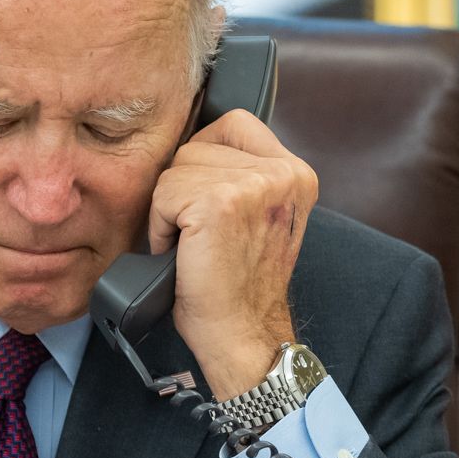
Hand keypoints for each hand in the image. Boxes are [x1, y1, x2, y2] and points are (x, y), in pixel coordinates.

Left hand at [148, 107, 316, 398]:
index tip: (211, 207)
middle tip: (204, 236)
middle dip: (185, 190)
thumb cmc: (239, 283)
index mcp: (296, 172)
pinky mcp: (220, 203)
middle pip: (197, 146)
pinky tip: (183, 253)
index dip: (206, 160)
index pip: (233, 124)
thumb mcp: (259, 215)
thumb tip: (192, 142)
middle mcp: (283, 172)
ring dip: (171, 210)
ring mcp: (254, 184)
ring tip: (195, 245)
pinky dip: (161, 228)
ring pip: (176, 169)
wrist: (242, 334)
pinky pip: (164, 194)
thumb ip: (243, 175)